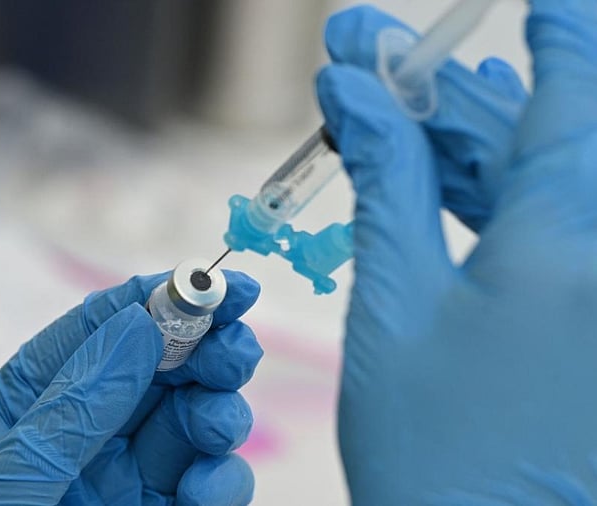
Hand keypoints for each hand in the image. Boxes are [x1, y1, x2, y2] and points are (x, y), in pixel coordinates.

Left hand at [0, 271, 262, 504]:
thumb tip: (139, 328)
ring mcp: (125, 479)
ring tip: (217, 425)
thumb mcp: (14, 484)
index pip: (93, 332)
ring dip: (218, 410)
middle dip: (200, 349)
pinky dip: (222, 478)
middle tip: (237, 343)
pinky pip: (209, 481)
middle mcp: (78, 435)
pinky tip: (209, 489)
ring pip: (190, 418)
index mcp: (23, 410)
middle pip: (155, 367)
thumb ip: (76, 406)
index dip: (152, 298)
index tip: (211, 282)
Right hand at [318, 3, 596, 503]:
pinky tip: (442, 174)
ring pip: (545, 182)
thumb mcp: (393, 307)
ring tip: (393, 107)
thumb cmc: (433, 453)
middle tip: (372, 55)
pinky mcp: (592, 322)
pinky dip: (491, 198)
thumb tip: (356, 92)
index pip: (569, 96)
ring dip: (467, 140)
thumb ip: (386, 184)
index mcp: (567, 244)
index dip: (552, 33)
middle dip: (450, 90)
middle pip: (542, 134)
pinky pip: (552, 233)